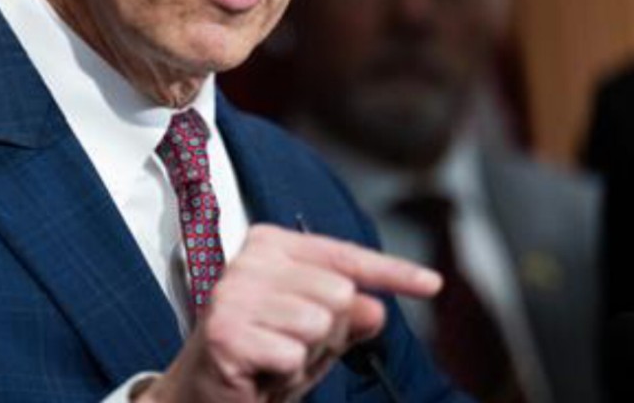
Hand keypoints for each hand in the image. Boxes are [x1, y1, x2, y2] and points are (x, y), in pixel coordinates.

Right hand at [137, 224, 441, 402]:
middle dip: (328, 333)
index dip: (393, 273)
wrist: (202, 398)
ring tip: (273, 358)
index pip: (345, 256)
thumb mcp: (317, 336)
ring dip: (304, 355)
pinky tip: (258, 371)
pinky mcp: (225, 330)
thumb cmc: (261, 359)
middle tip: (289, 347)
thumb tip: (375, 307)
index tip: (432, 283)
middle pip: (338, 293)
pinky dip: (284, 374)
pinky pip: (293, 355)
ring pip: (319, 323)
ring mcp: (234, 292)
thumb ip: (350, 318)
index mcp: (273, 246)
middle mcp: (250, 259)